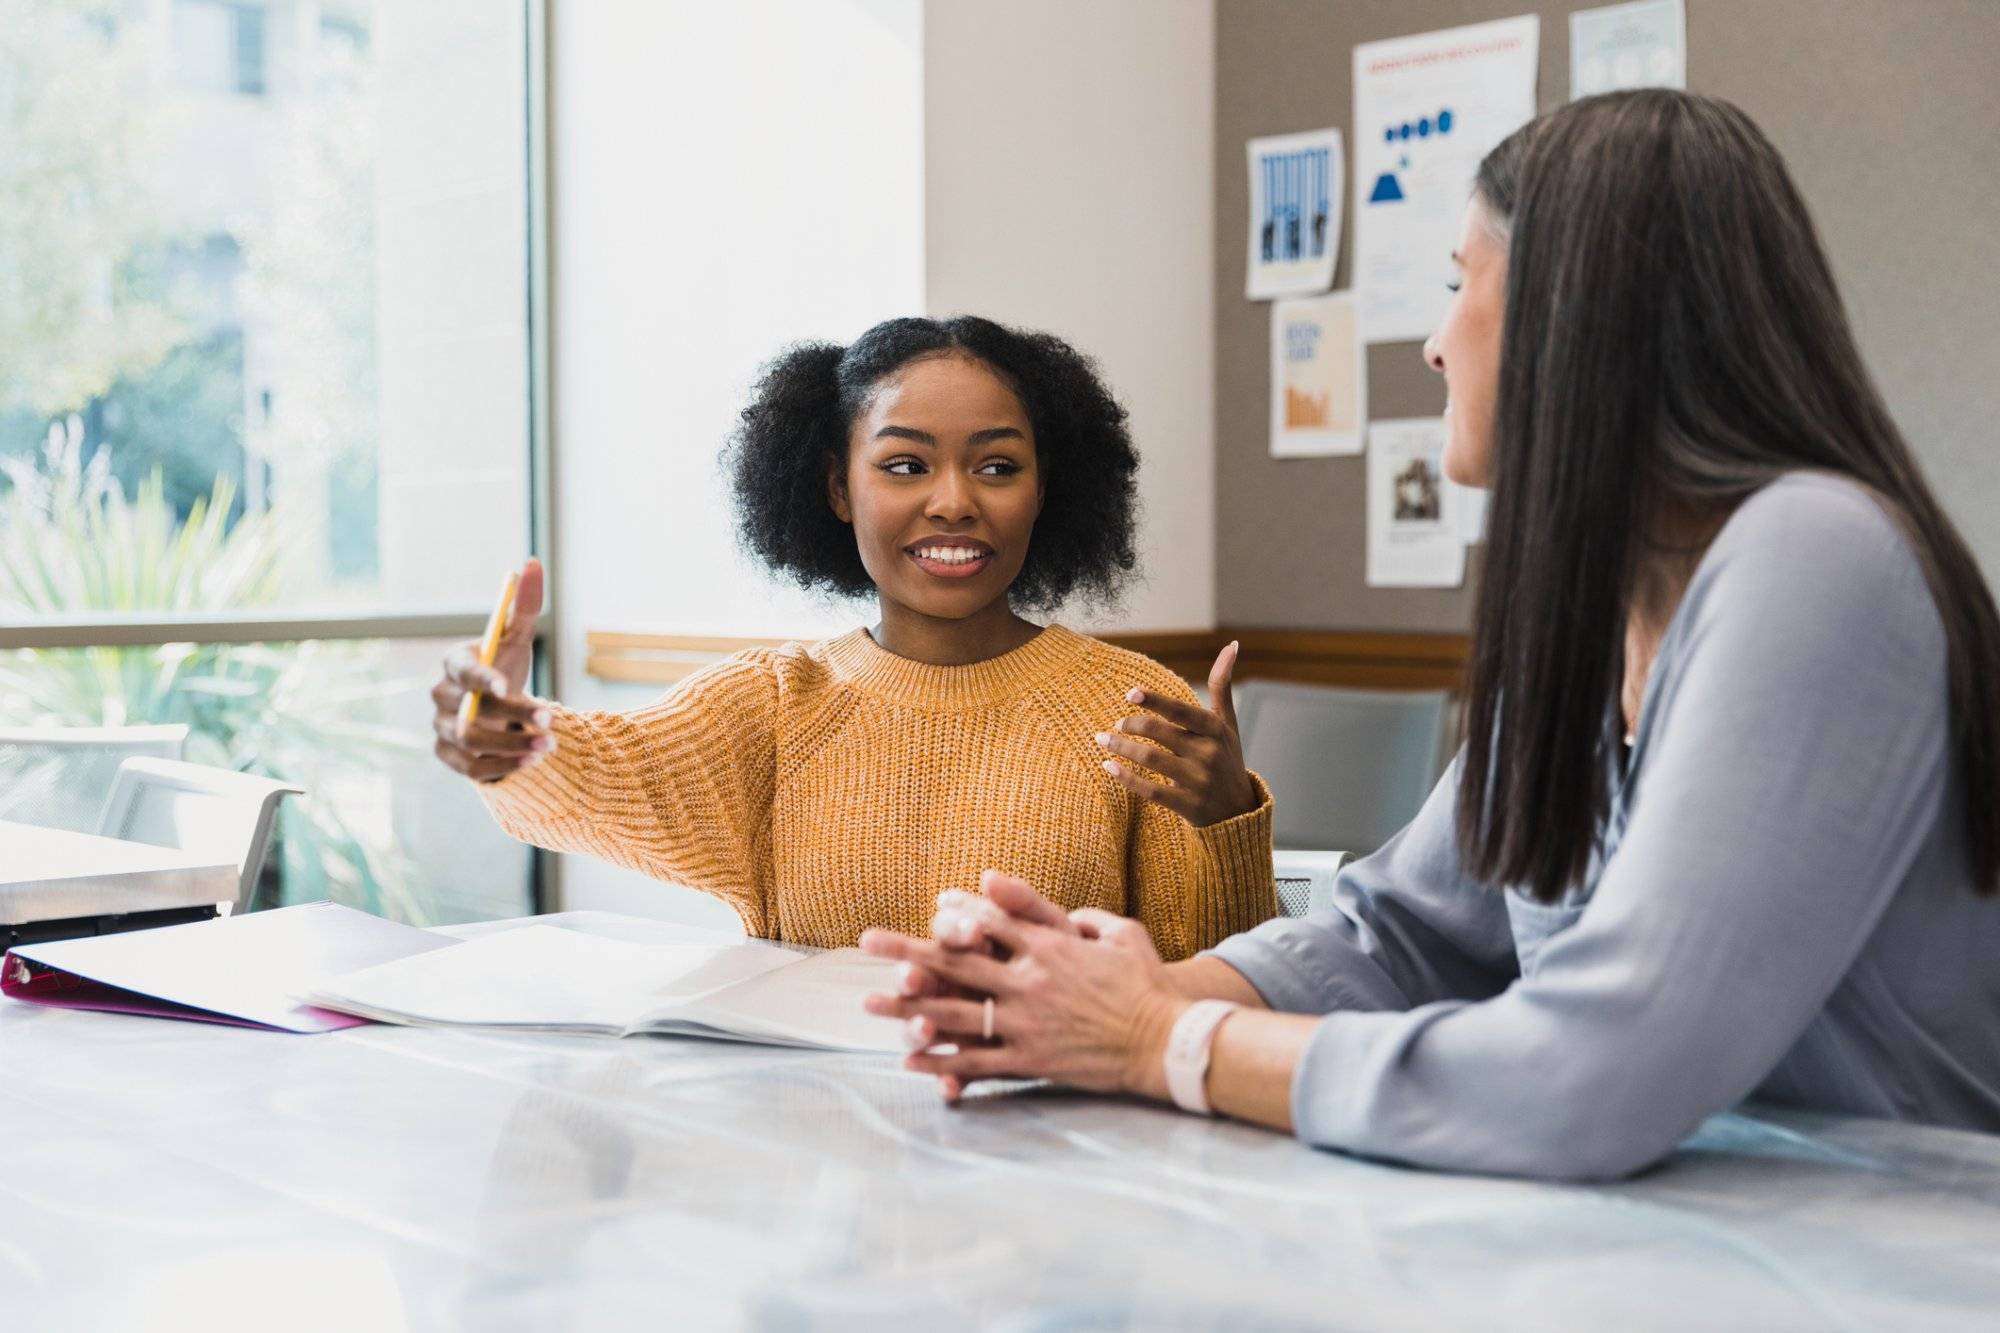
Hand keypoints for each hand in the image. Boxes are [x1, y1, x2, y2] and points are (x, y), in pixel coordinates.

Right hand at [431, 558, 554, 782]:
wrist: (501, 710)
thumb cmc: (507, 666)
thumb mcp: (518, 638)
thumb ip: (525, 606)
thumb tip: (532, 563)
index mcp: (455, 663)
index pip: (462, 670)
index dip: (482, 679)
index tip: (508, 686)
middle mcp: (441, 696)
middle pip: (468, 711)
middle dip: (511, 716)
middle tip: (550, 719)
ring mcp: (442, 728)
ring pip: (471, 743)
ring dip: (512, 746)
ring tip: (550, 746)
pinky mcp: (450, 757)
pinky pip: (472, 767)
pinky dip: (502, 767)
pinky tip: (533, 762)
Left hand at [862, 879, 1186, 1102]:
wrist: (1164, 1041)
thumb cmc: (1147, 986)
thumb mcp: (1124, 935)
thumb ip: (1088, 918)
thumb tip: (1065, 911)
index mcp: (1050, 947)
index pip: (992, 924)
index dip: (957, 914)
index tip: (930, 906)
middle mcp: (1029, 981)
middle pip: (957, 962)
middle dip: (908, 950)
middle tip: (867, 941)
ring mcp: (1026, 1023)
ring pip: (955, 1013)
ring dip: (909, 1008)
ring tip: (870, 1003)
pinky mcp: (1030, 1061)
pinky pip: (977, 1061)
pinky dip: (943, 1061)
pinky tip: (910, 1060)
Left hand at [1096, 641, 1258, 826]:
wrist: (1238, 811)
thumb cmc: (1227, 758)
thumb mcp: (1228, 723)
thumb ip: (1223, 685)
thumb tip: (1232, 644)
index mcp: (1216, 730)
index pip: (1182, 711)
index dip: (1156, 701)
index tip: (1130, 693)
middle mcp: (1208, 754)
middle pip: (1161, 734)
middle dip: (1132, 725)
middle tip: (1117, 723)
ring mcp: (1198, 781)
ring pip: (1151, 760)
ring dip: (1122, 748)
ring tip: (1103, 739)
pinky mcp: (1187, 805)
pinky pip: (1150, 791)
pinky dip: (1126, 778)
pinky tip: (1108, 766)